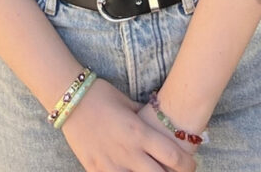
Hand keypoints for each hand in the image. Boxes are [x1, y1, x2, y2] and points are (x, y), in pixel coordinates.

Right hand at [61, 78, 196, 171]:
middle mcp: (128, 151)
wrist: (70, 101)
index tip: (190, 164)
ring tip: (153, 171)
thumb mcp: (129, 103)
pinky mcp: (96, 171)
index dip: (187, 165)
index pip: (173, 156)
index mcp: (138, 132)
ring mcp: (111, 165)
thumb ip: (145, 118)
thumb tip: (161, 125)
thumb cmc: (102, 95)